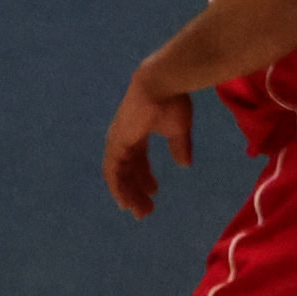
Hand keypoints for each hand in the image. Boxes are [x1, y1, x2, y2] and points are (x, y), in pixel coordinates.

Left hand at [107, 74, 194, 217]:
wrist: (163, 84)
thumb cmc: (172, 102)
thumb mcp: (178, 130)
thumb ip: (179, 147)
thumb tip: (183, 164)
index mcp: (136, 134)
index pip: (137, 160)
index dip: (144, 178)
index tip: (153, 193)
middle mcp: (123, 139)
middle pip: (126, 170)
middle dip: (135, 191)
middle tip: (146, 210)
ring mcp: (117, 140)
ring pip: (117, 174)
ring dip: (127, 194)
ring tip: (139, 211)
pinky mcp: (117, 142)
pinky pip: (113, 170)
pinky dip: (117, 187)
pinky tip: (124, 201)